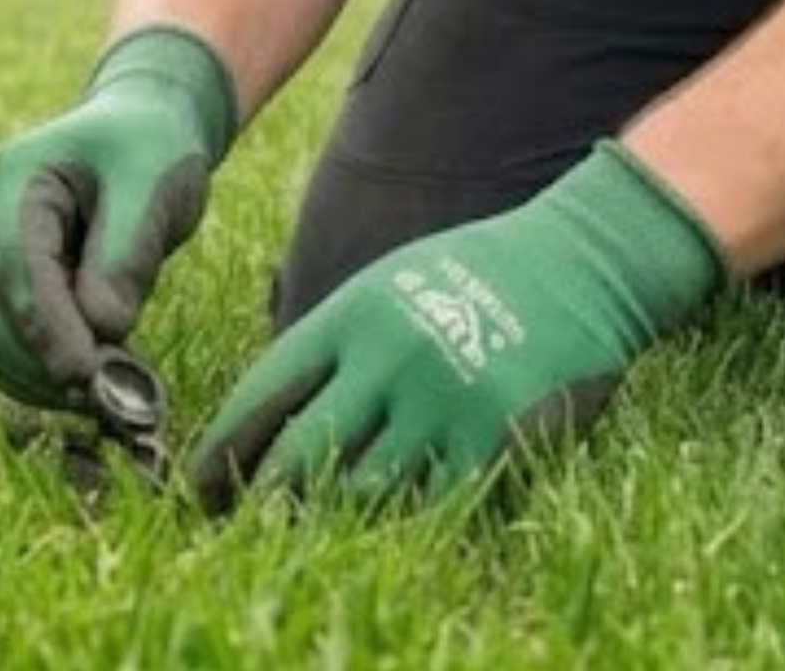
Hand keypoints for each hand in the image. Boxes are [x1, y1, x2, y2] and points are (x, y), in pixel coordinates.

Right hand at [0, 25, 237, 407]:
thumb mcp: (153, 185)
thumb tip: (103, 332)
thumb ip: (126, 255)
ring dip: (31, 376)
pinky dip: (34, 367)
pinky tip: (82, 385)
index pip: (15, 265)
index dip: (46, 327)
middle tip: (96, 400)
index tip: (88, 374)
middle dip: (35, 360)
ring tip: (96, 401)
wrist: (141, 125)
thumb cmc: (151, 147)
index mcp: (12, 177)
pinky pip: (0, 337)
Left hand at [188, 140, 723, 510]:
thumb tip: (262, 426)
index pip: (262, 397)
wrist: (584, 260)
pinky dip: (408, 517)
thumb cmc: (478, 274)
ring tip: (324, 522)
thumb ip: (333, 348)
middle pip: (298, 459)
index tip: (200, 490)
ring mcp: (445, 400)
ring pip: (360, 494)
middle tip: (253, 523)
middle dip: (264, 502)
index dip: (220, 454)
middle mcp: (391, 357)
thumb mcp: (391, 285)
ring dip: (336, 516)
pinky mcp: (495, 436)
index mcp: (356, 314)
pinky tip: (400, 513)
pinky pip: (431, 505)